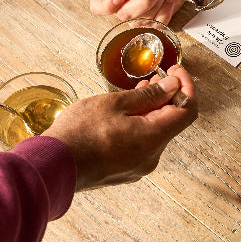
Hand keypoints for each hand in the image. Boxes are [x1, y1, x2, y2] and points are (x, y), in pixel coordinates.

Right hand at [44, 65, 196, 189]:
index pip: (187, 111)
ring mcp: (138, 166)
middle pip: (172, 122)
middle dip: (168, 97)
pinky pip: (142, 144)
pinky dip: (141, 125)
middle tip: (156, 76)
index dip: (187, 87)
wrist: (53, 166)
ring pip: (156, 133)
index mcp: (152, 138)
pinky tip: (125, 113)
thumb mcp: (113, 104)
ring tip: (139, 90)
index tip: (175, 71)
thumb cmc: (80, 132)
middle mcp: (151, 156)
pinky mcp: (125, 170)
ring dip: (153, 110)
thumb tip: (173, 86)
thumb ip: (147, 95)